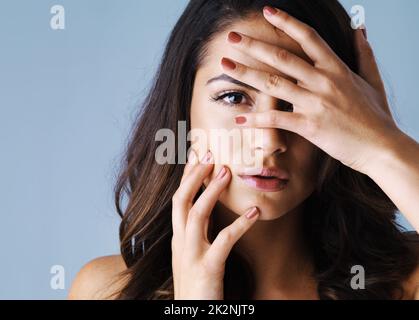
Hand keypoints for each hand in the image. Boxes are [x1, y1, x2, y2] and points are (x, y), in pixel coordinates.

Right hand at [171, 150, 258, 298]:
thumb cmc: (197, 284)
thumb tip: (208, 210)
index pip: (178, 200)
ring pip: (196, 215)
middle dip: (193, 176)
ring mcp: (191, 255)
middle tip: (209, 153)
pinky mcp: (207, 268)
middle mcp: (180, 242)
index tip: (195, 154)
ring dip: (210, 191)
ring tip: (227, 172)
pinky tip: (255, 211)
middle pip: (180, 201)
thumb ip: (199, 233)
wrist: (191, 314)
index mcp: (178, 238)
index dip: (186, 176)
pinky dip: (240, 224)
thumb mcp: (193, 254)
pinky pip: (224, 241)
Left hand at [221, 6, 399, 174]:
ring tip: (225, 66)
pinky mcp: (310, 126)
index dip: (286, 22)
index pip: (307, 37)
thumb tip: (360, 29)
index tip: (267, 12)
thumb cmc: (376, 116)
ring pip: (273, 83)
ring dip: (246, 73)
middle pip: (281, 57)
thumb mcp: (372, 80)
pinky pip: (277, 119)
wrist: (380, 147)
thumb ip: (364, 53)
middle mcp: (323, 81)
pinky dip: (257, 119)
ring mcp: (315, 103)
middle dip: (253, 45)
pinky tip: (240, 119)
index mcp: (336, 68)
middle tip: (231, 37)